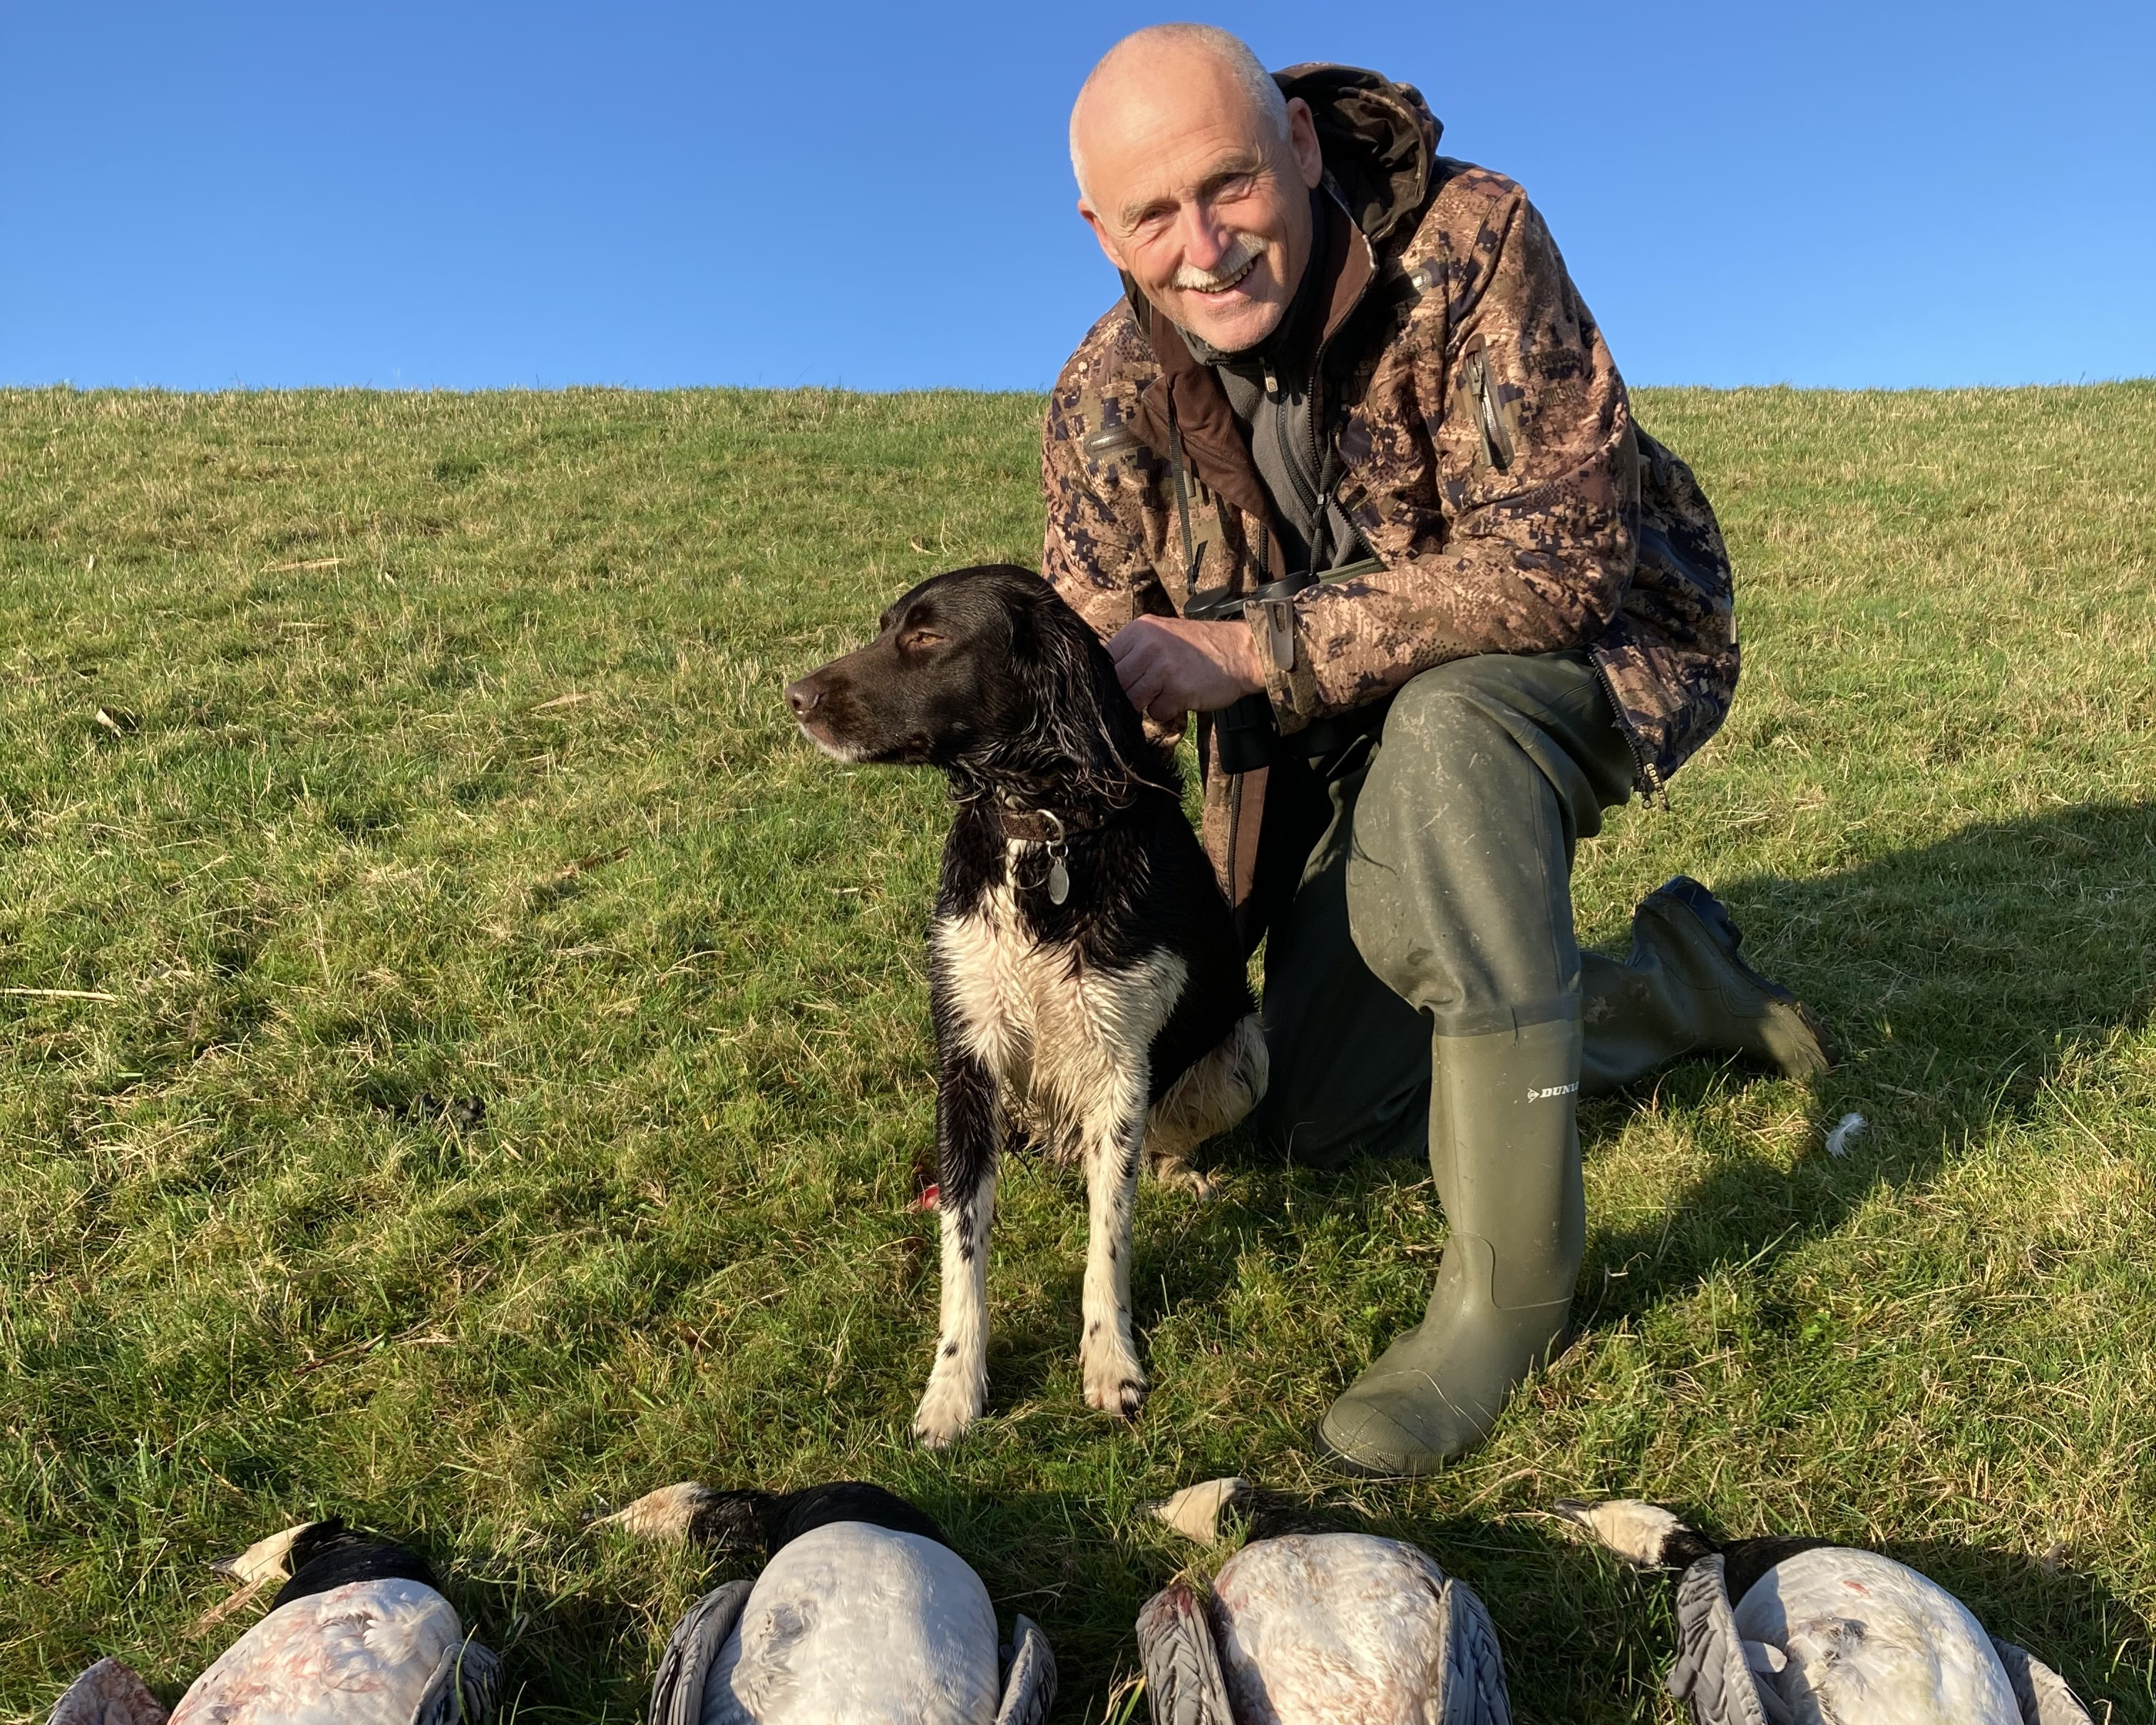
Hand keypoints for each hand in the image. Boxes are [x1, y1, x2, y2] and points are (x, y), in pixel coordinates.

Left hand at [1107, 617, 1265, 723]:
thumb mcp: (1163, 635)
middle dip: (1130, 693)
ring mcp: (1162, 667)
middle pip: (1117, 682)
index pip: (1106, 660)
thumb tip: (1107, 679)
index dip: (1113, 678)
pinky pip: (1156, 712)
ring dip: (1148, 703)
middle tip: (1151, 691)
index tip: (1127, 684)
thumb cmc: (1201, 648)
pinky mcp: (1176, 689)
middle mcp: (1148, 644)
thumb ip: (1136, 651)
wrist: (1242, 652)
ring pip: (1133, 700)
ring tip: (1168, 692)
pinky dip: (1167, 711)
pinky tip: (1182, 697)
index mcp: (1141, 629)